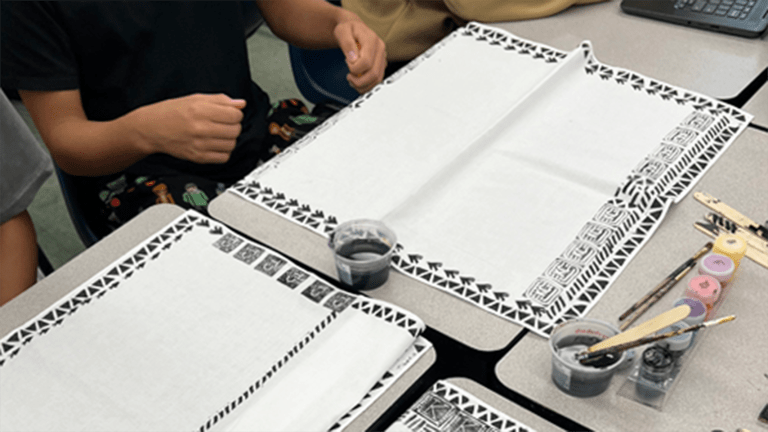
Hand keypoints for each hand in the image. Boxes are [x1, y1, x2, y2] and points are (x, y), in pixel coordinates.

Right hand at [131, 93, 245, 163]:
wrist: (151, 128)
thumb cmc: (171, 112)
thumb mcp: (195, 98)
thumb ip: (220, 100)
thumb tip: (241, 104)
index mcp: (200, 110)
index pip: (234, 115)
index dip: (236, 113)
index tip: (230, 113)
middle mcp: (200, 128)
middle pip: (235, 130)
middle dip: (233, 125)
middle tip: (224, 123)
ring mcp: (199, 144)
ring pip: (231, 144)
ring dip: (229, 139)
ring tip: (219, 133)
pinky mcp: (198, 157)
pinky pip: (223, 157)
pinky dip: (223, 151)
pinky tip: (215, 144)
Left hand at [334, 18, 386, 93]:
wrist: (353, 27)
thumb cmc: (347, 29)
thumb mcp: (342, 31)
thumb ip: (347, 44)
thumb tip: (353, 59)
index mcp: (372, 40)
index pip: (366, 62)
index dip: (354, 68)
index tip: (347, 62)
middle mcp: (380, 49)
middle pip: (374, 74)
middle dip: (359, 81)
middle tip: (349, 77)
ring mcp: (382, 58)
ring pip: (377, 80)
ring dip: (363, 86)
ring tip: (352, 80)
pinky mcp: (381, 65)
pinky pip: (377, 80)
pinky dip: (366, 85)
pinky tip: (357, 81)